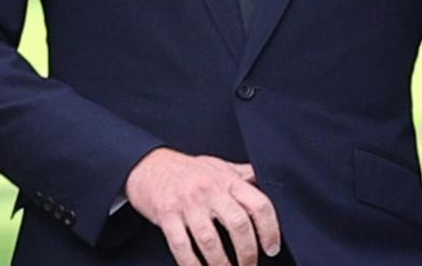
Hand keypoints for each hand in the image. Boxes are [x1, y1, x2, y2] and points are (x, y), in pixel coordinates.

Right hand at [124, 148, 281, 265]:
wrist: (149, 166)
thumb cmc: (188, 169)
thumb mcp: (221, 166)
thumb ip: (244, 177)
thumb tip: (269, 183)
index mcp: (228, 181)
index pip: (259, 204)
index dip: (270, 229)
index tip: (272, 247)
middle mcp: (211, 191)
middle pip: (238, 224)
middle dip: (248, 252)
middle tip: (250, 265)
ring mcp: (188, 204)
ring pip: (210, 241)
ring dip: (222, 264)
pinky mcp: (167, 216)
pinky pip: (182, 247)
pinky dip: (192, 265)